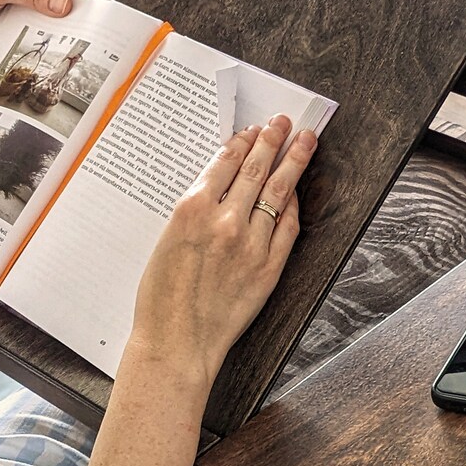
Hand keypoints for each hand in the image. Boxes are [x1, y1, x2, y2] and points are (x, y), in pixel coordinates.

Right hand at [128, 115, 317, 385]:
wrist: (175, 342)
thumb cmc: (160, 298)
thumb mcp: (166, 241)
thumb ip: (193, 213)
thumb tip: (217, 190)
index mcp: (191, 209)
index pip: (224, 161)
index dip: (242, 142)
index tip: (252, 130)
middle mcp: (224, 220)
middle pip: (255, 168)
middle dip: (272, 140)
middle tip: (284, 122)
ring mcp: (250, 243)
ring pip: (277, 191)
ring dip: (293, 161)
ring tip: (305, 140)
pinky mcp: (268, 268)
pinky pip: (287, 227)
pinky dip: (293, 205)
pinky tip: (296, 192)